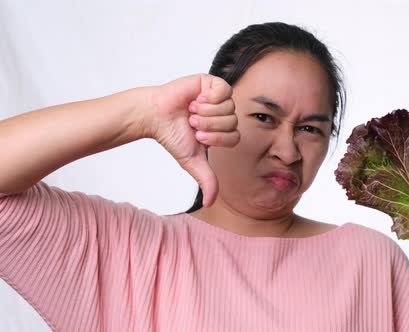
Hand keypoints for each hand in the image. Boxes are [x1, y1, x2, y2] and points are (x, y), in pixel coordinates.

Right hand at [149, 74, 238, 206]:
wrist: (155, 116)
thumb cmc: (172, 136)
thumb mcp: (192, 161)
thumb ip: (207, 179)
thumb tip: (211, 203)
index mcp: (222, 130)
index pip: (235, 137)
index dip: (217, 139)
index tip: (198, 136)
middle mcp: (222, 113)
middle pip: (232, 122)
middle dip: (209, 126)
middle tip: (192, 123)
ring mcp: (218, 97)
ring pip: (228, 107)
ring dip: (206, 112)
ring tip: (191, 111)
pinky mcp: (211, 83)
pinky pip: (224, 90)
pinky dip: (209, 98)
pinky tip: (196, 99)